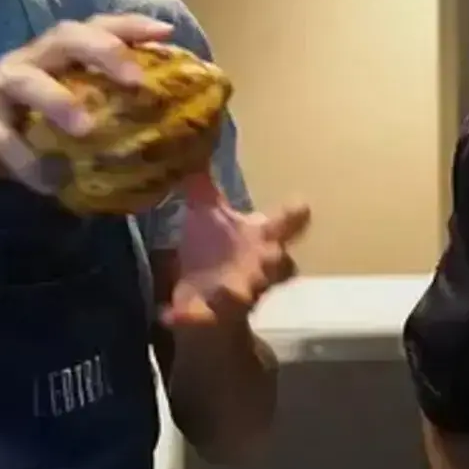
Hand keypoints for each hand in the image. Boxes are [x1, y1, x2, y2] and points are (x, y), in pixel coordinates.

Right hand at [0, 14, 173, 195]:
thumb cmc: (12, 143)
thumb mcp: (59, 134)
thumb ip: (101, 133)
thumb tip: (165, 155)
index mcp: (49, 63)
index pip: (91, 29)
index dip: (127, 26)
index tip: (165, 33)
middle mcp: (23, 65)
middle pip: (62, 37)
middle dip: (102, 50)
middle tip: (137, 81)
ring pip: (23, 77)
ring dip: (57, 99)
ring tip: (86, 128)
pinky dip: (24, 159)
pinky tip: (47, 183)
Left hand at [163, 173, 311, 327]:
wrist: (207, 305)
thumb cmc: (216, 251)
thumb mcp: (209, 217)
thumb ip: (204, 190)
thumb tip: (191, 148)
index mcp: (260, 240)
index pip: (285, 226)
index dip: (294, 217)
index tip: (301, 205)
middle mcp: (257, 268)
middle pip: (278, 264)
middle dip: (276, 260)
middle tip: (271, 253)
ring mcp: (238, 295)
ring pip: (245, 296)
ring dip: (234, 293)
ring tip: (223, 291)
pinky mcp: (211, 317)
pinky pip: (201, 319)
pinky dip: (185, 317)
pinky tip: (167, 314)